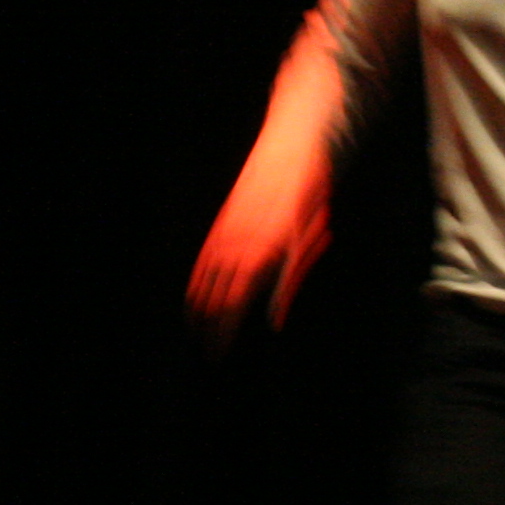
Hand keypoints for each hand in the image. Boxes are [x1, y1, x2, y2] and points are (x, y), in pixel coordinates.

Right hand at [187, 166, 328, 341]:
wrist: (290, 150)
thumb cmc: (309, 196)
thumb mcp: (310, 239)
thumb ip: (290, 282)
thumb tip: (274, 321)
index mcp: (259, 253)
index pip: (232, 306)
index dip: (223, 332)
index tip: (218, 354)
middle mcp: (235, 246)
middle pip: (214, 298)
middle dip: (210, 329)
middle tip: (210, 354)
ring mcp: (224, 234)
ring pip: (203, 282)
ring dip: (198, 311)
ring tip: (197, 334)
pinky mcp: (221, 225)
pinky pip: (202, 261)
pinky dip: (195, 284)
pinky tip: (194, 298)